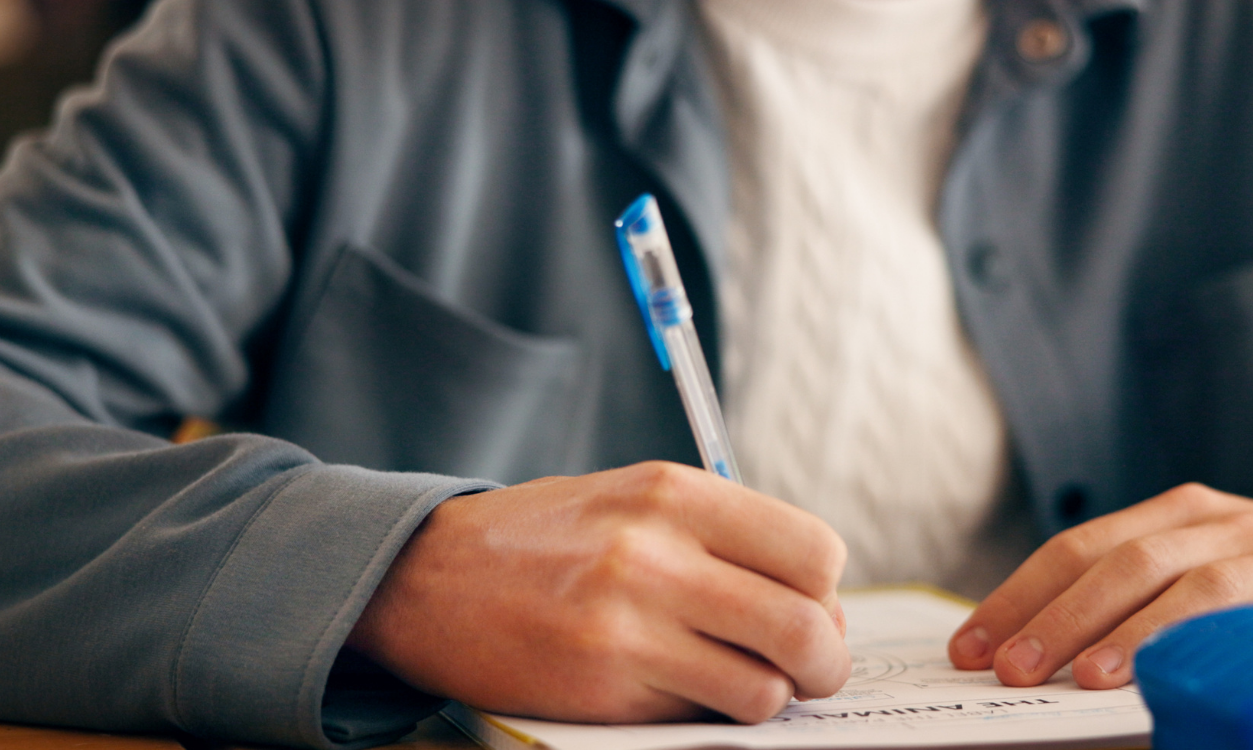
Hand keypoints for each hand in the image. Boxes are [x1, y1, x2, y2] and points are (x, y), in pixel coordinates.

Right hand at [348, 461, 850, 723]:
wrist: (425, 578)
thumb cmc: (546, 539)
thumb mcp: (635, 498)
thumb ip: (723, 535)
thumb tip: (820, 602)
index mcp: (674, 493)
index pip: (815, 552)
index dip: (826, 590)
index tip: (807, 603)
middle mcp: (656, 552)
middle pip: (808, 626)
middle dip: (827, 659)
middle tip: (812, 667)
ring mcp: (629, 624)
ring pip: (767, 687)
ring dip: (770, 695)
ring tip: (743, 681)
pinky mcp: (604, 688)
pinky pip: (706, 715)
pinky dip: (713, 713)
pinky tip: (684, 690)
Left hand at [947, 483, 1252, 688]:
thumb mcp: (1202, 574)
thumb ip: (1133, 600)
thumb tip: (1037, 653)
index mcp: (1171, 513)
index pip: (1076, 548)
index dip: (1017, 596)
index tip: (970, 646)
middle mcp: (1210, 517)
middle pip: (1112, 558)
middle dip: (1052, 614)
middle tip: (1006, 667)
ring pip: (1170, 574)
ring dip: (1118, 627)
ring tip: (1076, 676)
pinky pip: (1239, 598)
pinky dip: (1190, 630)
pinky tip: (1158, 668)